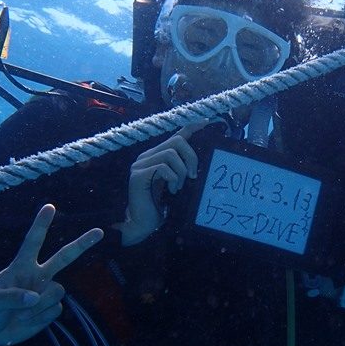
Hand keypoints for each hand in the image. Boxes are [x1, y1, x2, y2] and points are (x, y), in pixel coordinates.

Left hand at [0, 204, 103, 345]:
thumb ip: (10, 297)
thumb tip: (34, 297)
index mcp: (20, 267)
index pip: (32, 242)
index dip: (41, 225)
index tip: (49, 207)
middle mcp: (37, 276)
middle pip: (64, 256)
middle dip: (82, 244)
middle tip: (99, 232)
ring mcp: (45, 292)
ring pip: (58, 290)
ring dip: (39, 305)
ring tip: (20, 315)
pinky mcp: (50, 310)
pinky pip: (55, 310)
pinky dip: (39, 318)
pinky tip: (26, 320)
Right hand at [117, 124, 201, 245]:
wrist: (142, 223)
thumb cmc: (160, 205)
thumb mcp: (175, 183)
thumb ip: (181, 169)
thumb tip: (197, 163)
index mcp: (155, 156)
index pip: (175, 135)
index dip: (191, 127)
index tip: (206, 122)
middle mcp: (146, 156)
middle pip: (176, 141)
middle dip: (191, 157)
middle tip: (193, 176)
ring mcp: (140, 165)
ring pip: (170, 154)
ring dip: (181, 171)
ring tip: (179, 186)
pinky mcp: (138, 175)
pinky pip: (163, 167)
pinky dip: (173, 178)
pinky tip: (172, 189)